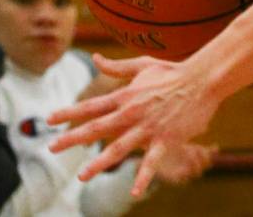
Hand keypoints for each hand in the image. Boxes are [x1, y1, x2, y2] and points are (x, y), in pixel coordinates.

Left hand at [48, 53, 219, 197]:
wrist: (203, 79)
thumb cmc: (173, 71)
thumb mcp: (143, 65)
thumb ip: (117, 67)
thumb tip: (95, 58)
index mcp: (127, 95)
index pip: (93, 105)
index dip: (70, 112)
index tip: (49, 119)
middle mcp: (133, 112)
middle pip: (99, 126)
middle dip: (74, 137)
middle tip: (52, 147)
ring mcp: (149, 126)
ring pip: (121, 146)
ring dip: (101, 162)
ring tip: (83, 176)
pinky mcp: (166, 137)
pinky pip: (153, 160)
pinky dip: (143, 177)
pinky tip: (134, 192)